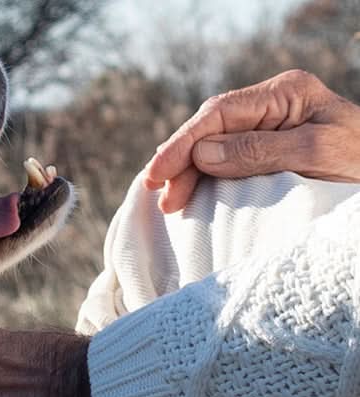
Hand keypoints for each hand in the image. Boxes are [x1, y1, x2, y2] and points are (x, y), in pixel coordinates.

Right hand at [144, 69, 359, 212]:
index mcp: (285, 93)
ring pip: (215, 146)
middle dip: (181, 161)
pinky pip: (227, 162)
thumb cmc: (358, 162)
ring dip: (189, 173)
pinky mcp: (268, 152)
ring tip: (170, 201)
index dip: (184, 143)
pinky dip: (204, 178)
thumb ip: (257, 151)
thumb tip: (203, 153)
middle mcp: (272, 106)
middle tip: (161, 196)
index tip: (158, 173)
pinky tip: (188, 190)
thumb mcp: (312, 154)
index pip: (220, 113)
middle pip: (212, 129)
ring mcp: (269, 128)